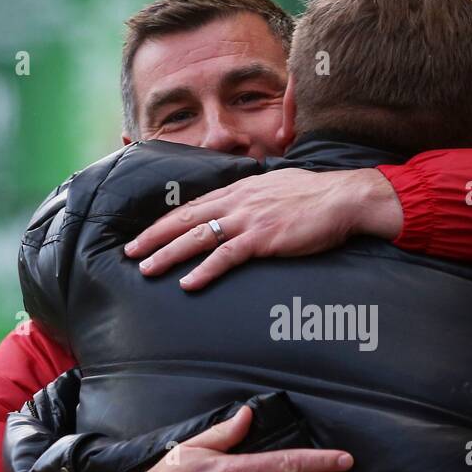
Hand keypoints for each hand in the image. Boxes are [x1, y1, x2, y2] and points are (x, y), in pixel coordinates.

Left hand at [123, 167, 402, 289]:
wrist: (343, 198)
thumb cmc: (316, 196)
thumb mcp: (277, 187)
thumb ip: (255, 197)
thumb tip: (244, 206)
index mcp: (239, 189)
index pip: (193, 206)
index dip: (165, 221)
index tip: (144, 233)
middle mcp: (238, 201)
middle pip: (185, 219)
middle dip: (153, 236)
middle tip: (129, 252)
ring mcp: (249, 219)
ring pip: (198, 237)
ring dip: (168, 254)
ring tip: (147, 268)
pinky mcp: (263, 238)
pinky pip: (226, 256)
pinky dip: (204, 270)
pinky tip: (188, 283)